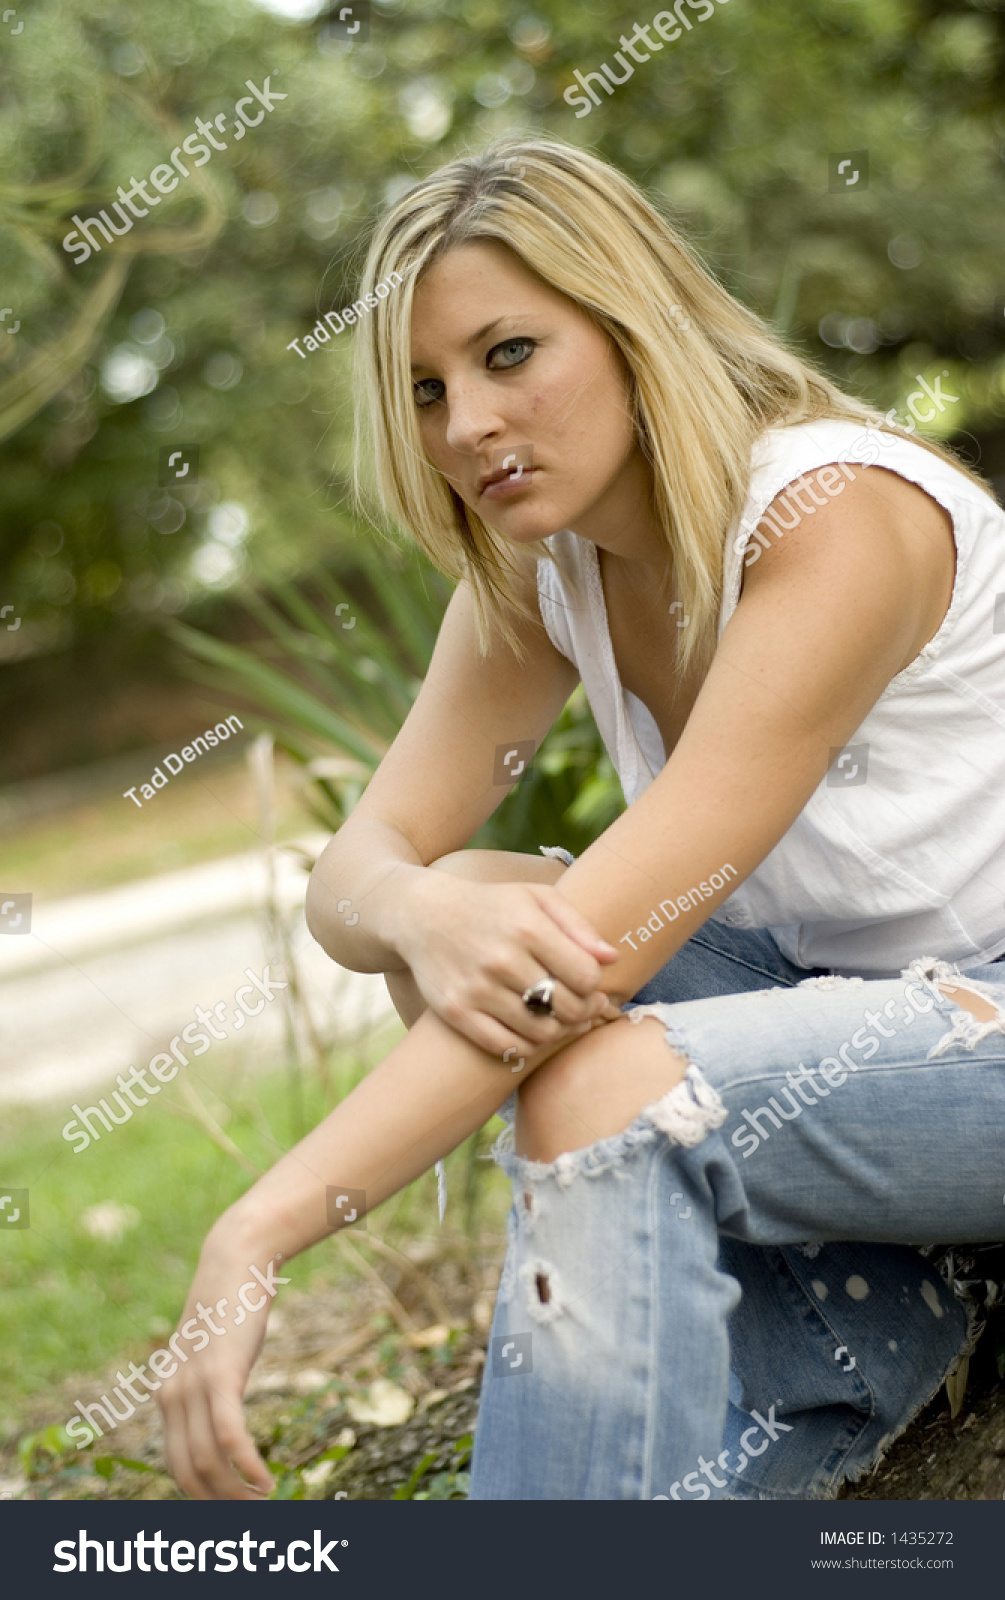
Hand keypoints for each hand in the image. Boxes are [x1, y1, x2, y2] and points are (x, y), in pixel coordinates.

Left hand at [156, 1225, 279, 1499]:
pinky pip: (229, 1437)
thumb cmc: (231, 1306)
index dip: (202, 1495)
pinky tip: (265, 1482)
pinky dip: (247, 1467)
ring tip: (262, 1505)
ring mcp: (193, 1386)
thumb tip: (221, 1415)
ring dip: (235, 1494)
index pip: (176, 1465)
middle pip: (188, 1473)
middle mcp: (171, 1396)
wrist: (234, 1259)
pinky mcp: (220, 1375)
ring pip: (208, 1462)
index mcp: (167, 1395)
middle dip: (217, 1504)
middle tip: (249, 1517)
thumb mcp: (213, 1353)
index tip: (231, 1507)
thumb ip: (209, 1385)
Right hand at [393, 870, 621, 1058]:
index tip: (588, 983)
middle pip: (568, 1007)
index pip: (586, 976)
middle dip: (582, 1011)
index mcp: (527, 927)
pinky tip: (528, 1029)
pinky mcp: (456, 1011)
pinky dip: (526, 1044)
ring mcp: (476, 988)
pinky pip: (506, 1046)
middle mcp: (502, 959)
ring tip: (555, 1016)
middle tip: (579, 1006)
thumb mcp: (536, 898)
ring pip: (541, 1032)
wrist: (422, 915)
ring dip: (557, 1030)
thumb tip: (612, 958)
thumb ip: (578, 926)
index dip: (595, 985)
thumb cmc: (492, 905)